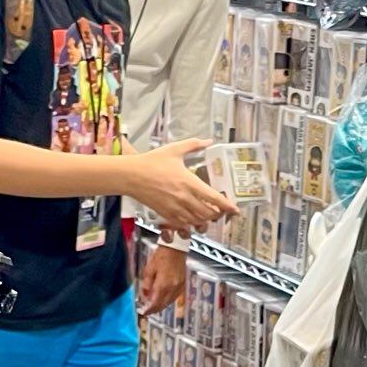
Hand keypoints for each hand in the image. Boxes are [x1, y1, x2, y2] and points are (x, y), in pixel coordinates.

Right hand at [122, 139, 239, 232]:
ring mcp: (175, 208)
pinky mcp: (166, 214)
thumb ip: (194, 145)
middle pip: (208, 213)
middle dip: (217, 214)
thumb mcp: (175, 150)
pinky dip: (192, 225)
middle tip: (220, 211)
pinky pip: (184, 225)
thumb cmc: (152, 161)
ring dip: (205, 220)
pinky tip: (193, 220)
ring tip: (208, 216)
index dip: (227, 206)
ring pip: (197, 221)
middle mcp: (185, 198)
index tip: (235, 210)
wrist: (132, 175)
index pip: (214, 198)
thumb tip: (209, 141)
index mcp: (189, 182)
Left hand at [139, 238, 187, 315]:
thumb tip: (145, 296)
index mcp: (163, 285)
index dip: (149, 310)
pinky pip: (175, 297)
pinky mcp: (183, 284)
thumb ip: (147, 284)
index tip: (144, 312)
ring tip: (154, 306)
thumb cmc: (161, 256)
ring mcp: (179, 287)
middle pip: (163, 305)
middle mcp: (172, 288)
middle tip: (148, 311)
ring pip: (169, 302)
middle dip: (155, 309)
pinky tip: (163, 299)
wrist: (175, 249)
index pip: (155, 303)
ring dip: (161, 306)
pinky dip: (168, 300)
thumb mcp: (149, 269)